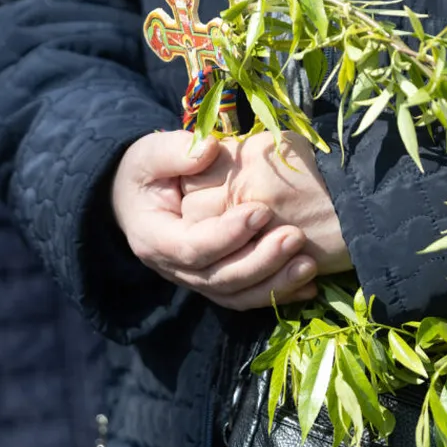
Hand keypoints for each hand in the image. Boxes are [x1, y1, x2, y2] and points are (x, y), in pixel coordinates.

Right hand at [112, 130, 317, 310]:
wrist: (137, 200)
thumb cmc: (145, 174)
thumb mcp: (148, 156)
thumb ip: (174, 152)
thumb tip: (209, 150)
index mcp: (155, 238)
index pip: (192, 247)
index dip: (227, 235)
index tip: (262, 210)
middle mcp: (174, 268)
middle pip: (219, 278)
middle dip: (260, 261)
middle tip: (295, 236)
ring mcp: (196, 280)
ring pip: (236, 295)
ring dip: (274, 285)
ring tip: (309, 265)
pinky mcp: (216, 283)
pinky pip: (246, 297)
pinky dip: (277, 294)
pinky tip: (307, 285)